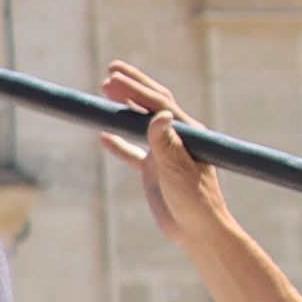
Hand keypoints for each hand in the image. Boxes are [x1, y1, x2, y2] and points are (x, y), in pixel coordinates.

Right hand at [102, 62, 221, 237]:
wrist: (198, 230)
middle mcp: (177, 139)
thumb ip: (167, 143)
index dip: (136, 88)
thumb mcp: (178, 170)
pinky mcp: (155, 171)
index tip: (113, 76)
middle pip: (152, 106)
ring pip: (141, 124)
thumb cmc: (194, 200)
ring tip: (106, 92)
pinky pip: (133, 152)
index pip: (159, 104)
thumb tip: (159, 114)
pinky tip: (104, 136)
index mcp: (187, 134)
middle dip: (133, 87)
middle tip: (110, 71)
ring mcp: (165, 154)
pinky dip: (119, 143)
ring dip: (124, 108)